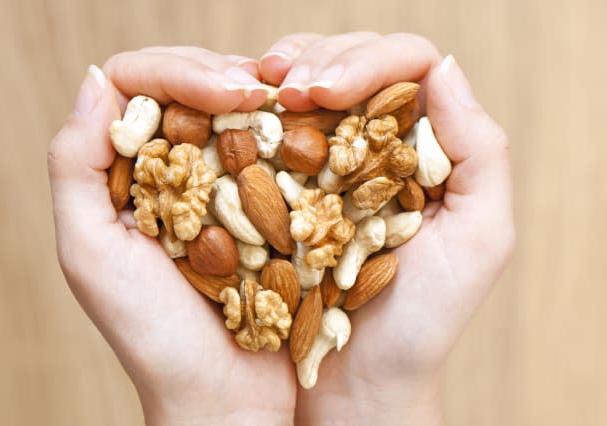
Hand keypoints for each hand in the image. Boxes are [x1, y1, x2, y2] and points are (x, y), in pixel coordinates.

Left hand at [48, 48, 295, 425]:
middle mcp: (171, 172)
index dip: (176, 73)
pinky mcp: (264, 207)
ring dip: (259, 96)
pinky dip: (290, 130)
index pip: (135, 86)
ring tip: (288, 99)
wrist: (226, 394)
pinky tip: (305, 127)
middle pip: (187, 88)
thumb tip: (95, 80)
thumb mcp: (91, 254)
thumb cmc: (153, 337)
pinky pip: (273, 149)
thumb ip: (75, 167)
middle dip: (221, 76)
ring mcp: (222, 186)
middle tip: (258, 88)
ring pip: (234, 111)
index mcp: (124, 175)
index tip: (225, 93)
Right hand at [260, 33, 514, 424]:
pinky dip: (253, 110)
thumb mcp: (478, 240)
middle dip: (317, 61)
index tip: (322, 92)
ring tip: (260, 90)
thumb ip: (479, 152)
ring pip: (309, 84)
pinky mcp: (285, 186)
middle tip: (282, 88)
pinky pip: (271, 129)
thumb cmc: (420, 323)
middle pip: (354, 61)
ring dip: (281, 75)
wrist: (354, 382)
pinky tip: (242, 111)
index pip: (407, 65)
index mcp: (426, 148)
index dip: (366, 61)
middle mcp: (377, 145)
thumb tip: (445, 68)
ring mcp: (327, 163)